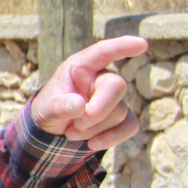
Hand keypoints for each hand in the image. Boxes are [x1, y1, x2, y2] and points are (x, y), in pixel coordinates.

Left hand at [30, 36, 148, 150]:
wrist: (53, 132)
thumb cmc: (50, 110)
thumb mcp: (46, 108)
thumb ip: (59, 106)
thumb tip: (80, 106)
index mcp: (81, 66)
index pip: (104, 52)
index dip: (122, 46)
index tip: (141, 44)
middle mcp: (101, 78)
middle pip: (116, 86)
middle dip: (98, 110)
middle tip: (76, 124)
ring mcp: (115, 98)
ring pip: (119, 112)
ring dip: (94, 128)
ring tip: (72, 132)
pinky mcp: (122, 118)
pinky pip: (129, 126)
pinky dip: (111, 138)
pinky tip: (92, 144)